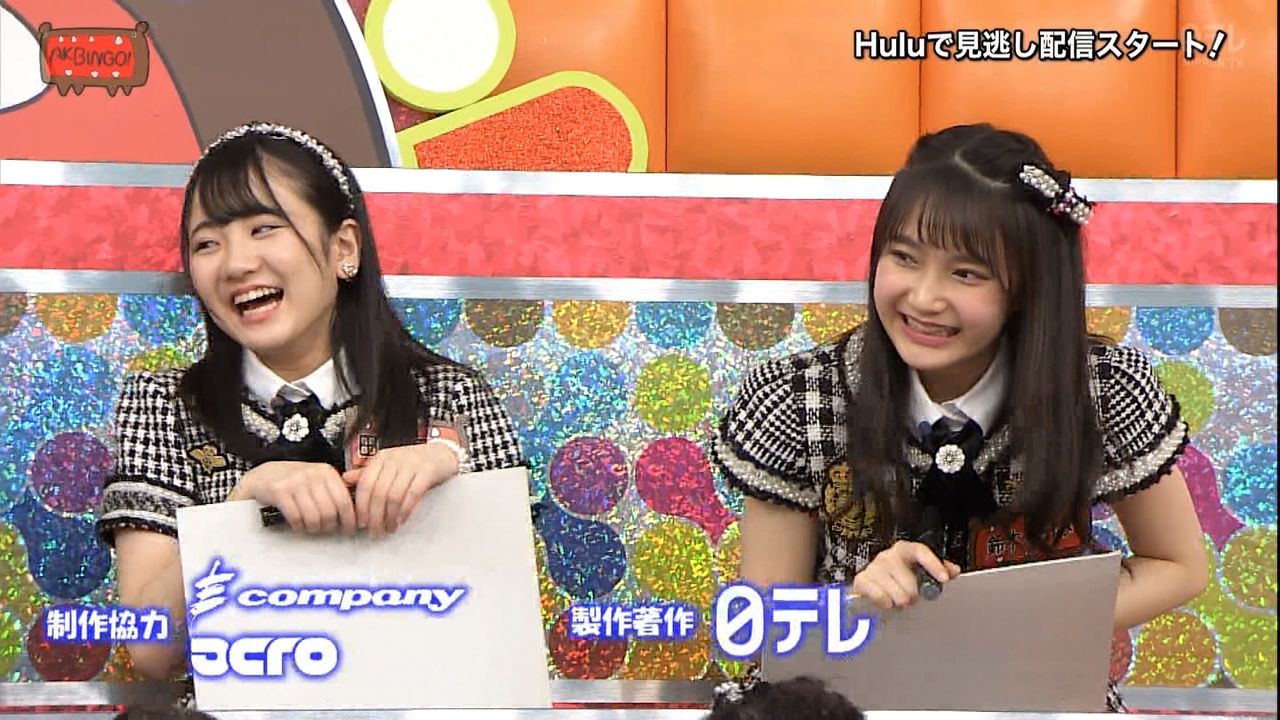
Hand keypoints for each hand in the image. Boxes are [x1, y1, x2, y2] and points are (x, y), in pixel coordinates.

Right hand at [235, 461, 355, 534]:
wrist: (261, 476)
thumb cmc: (291, 481)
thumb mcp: (315, 480)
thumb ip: (332, 492)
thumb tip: (353, 514)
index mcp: (326, 472)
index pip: (344, 500)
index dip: (349, 519)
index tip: (350, 529)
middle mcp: (312, 475)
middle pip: (330, 511)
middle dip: (329, 526)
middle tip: (326, 530)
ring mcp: (295, 482)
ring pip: (314, 516)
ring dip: (314, 528)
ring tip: (311, 527)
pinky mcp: (279, 491)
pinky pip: (296, 517)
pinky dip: (299, 526)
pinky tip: (298, 525)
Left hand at [344, 443, 458, 538]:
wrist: (442, 454)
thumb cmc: (413, 462)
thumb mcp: (389, 465)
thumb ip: (368, 473)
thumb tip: (345, 479)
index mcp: (381, 458)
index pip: (366, 484)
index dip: (362, 506)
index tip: (362, 523)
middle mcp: (394, 459)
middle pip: (379, 492)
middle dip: (376, 517)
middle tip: (375, 532)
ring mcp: (412, 464)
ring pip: (394, 495)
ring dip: (390, 516)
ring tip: (389, 528)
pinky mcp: (427, 471)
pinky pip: (413, 494)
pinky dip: (406, 510)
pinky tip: (402, 519)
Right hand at [850, 540, 960, 608]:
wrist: (871, 590)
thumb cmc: (897, 581)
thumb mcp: (919, 574)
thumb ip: (938, 571)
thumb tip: (954, 570)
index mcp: (904, 550)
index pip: (920, 551)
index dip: (933, 564)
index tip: (944, 578)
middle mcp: (888, 556)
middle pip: (910, 580)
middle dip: (913, 594)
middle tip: (912, 598)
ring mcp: (873, 567)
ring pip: (897, 593)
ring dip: (899, 601)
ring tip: (898, 600)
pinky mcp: (862, 581)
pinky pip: (881, 597)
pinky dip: (886, 603)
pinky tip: (887, 602)